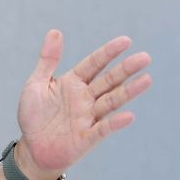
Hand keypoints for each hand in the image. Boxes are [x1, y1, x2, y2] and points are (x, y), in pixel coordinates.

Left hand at [15, 30, 151, 179]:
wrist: (32, 148)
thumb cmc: (34, 115)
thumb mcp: (36, 84)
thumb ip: (47, 60)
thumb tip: (55, 31)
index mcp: (73, 83)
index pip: (94, 64)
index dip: (108, 53)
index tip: (126, 41)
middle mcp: (85, 98)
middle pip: (108, 81)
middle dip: (126, 69)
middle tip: (145, 57)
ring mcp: (88, 117)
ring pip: (111, 101)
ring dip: (128, 91)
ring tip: (147, 79)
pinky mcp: (87, 137)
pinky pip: (103, 129)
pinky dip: (115, 123)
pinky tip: (128, 116)